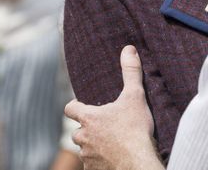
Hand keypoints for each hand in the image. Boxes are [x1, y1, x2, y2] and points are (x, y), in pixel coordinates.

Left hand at [64, 45, 162, 169]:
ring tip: (110, 143)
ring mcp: (86, 156)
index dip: (75, 106)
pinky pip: (91, 165)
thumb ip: (130, 72)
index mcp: (89, 118)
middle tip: (104, 127)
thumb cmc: (135, 129)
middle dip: (87, 129)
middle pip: (77, 131)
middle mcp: (83, 137)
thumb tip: (128, 49)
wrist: (138, 162)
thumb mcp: (135, 96)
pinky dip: (98, 162)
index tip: (81, 105)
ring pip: (84, 149)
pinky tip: (112, 158)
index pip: (70, 108)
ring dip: (93, 146)